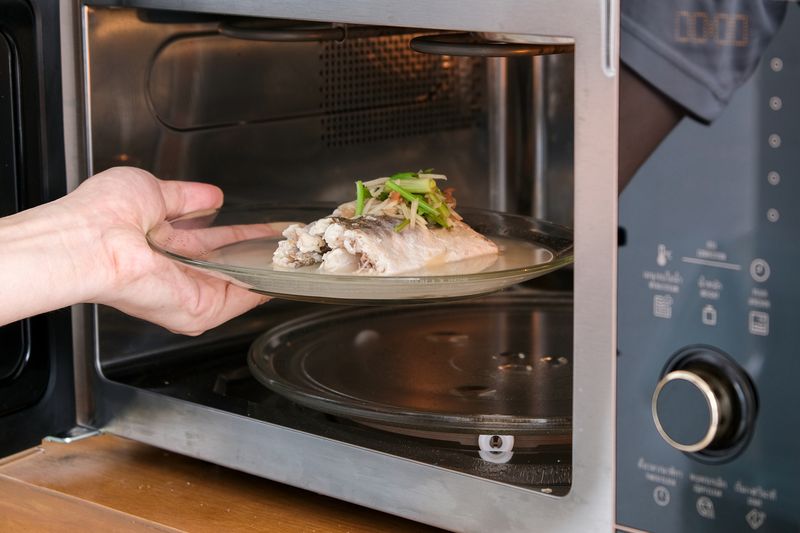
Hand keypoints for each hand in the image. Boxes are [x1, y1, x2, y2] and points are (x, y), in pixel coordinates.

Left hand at [0, 167, 273, 334]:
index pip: (211, 240)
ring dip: (267, 269)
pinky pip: (239, 300)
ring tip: (295, 253)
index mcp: (162, 243)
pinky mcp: (198, 309)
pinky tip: (283, 270)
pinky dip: (263, 287)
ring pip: (238, 283)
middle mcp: (176, 270)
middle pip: (229, 264)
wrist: (92, 242)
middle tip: (289, 240)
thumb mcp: (150, 191)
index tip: (265, 226)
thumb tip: (209, 196)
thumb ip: (184, 197)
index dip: (240, 232)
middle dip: (260, 252)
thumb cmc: (103, 215)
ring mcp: (187, 292)